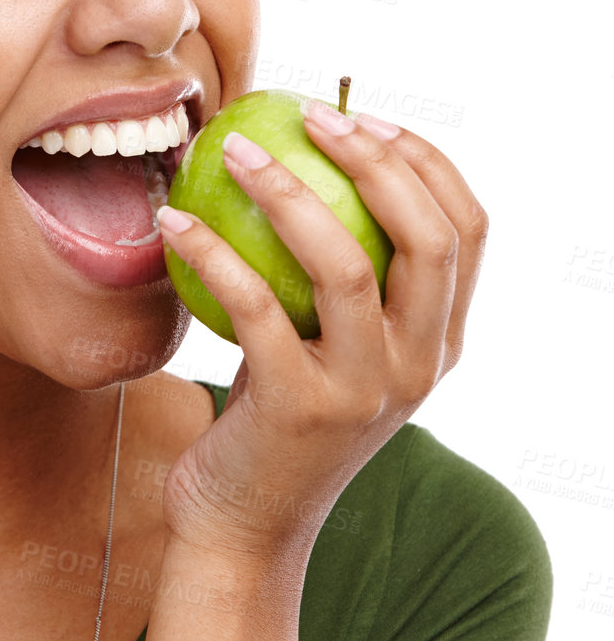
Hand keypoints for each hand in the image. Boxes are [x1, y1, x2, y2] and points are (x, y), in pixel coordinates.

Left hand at [158, 102, 488, 562]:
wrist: (245, 525)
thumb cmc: (275, 415)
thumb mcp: (330, 345)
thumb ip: (340, 275)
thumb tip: (301, 155)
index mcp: (440, 341)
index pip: (467, 228)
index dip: (423, 159)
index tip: (360, 115)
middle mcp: (420, 365)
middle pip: (427, 236)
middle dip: (374, 159)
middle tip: (307, 117)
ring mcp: (365, 390)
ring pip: (345, 265)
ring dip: (287, 192)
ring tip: (233, 152)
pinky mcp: (299, 409)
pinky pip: (254, 307)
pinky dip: (212, 251)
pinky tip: (172, 219)